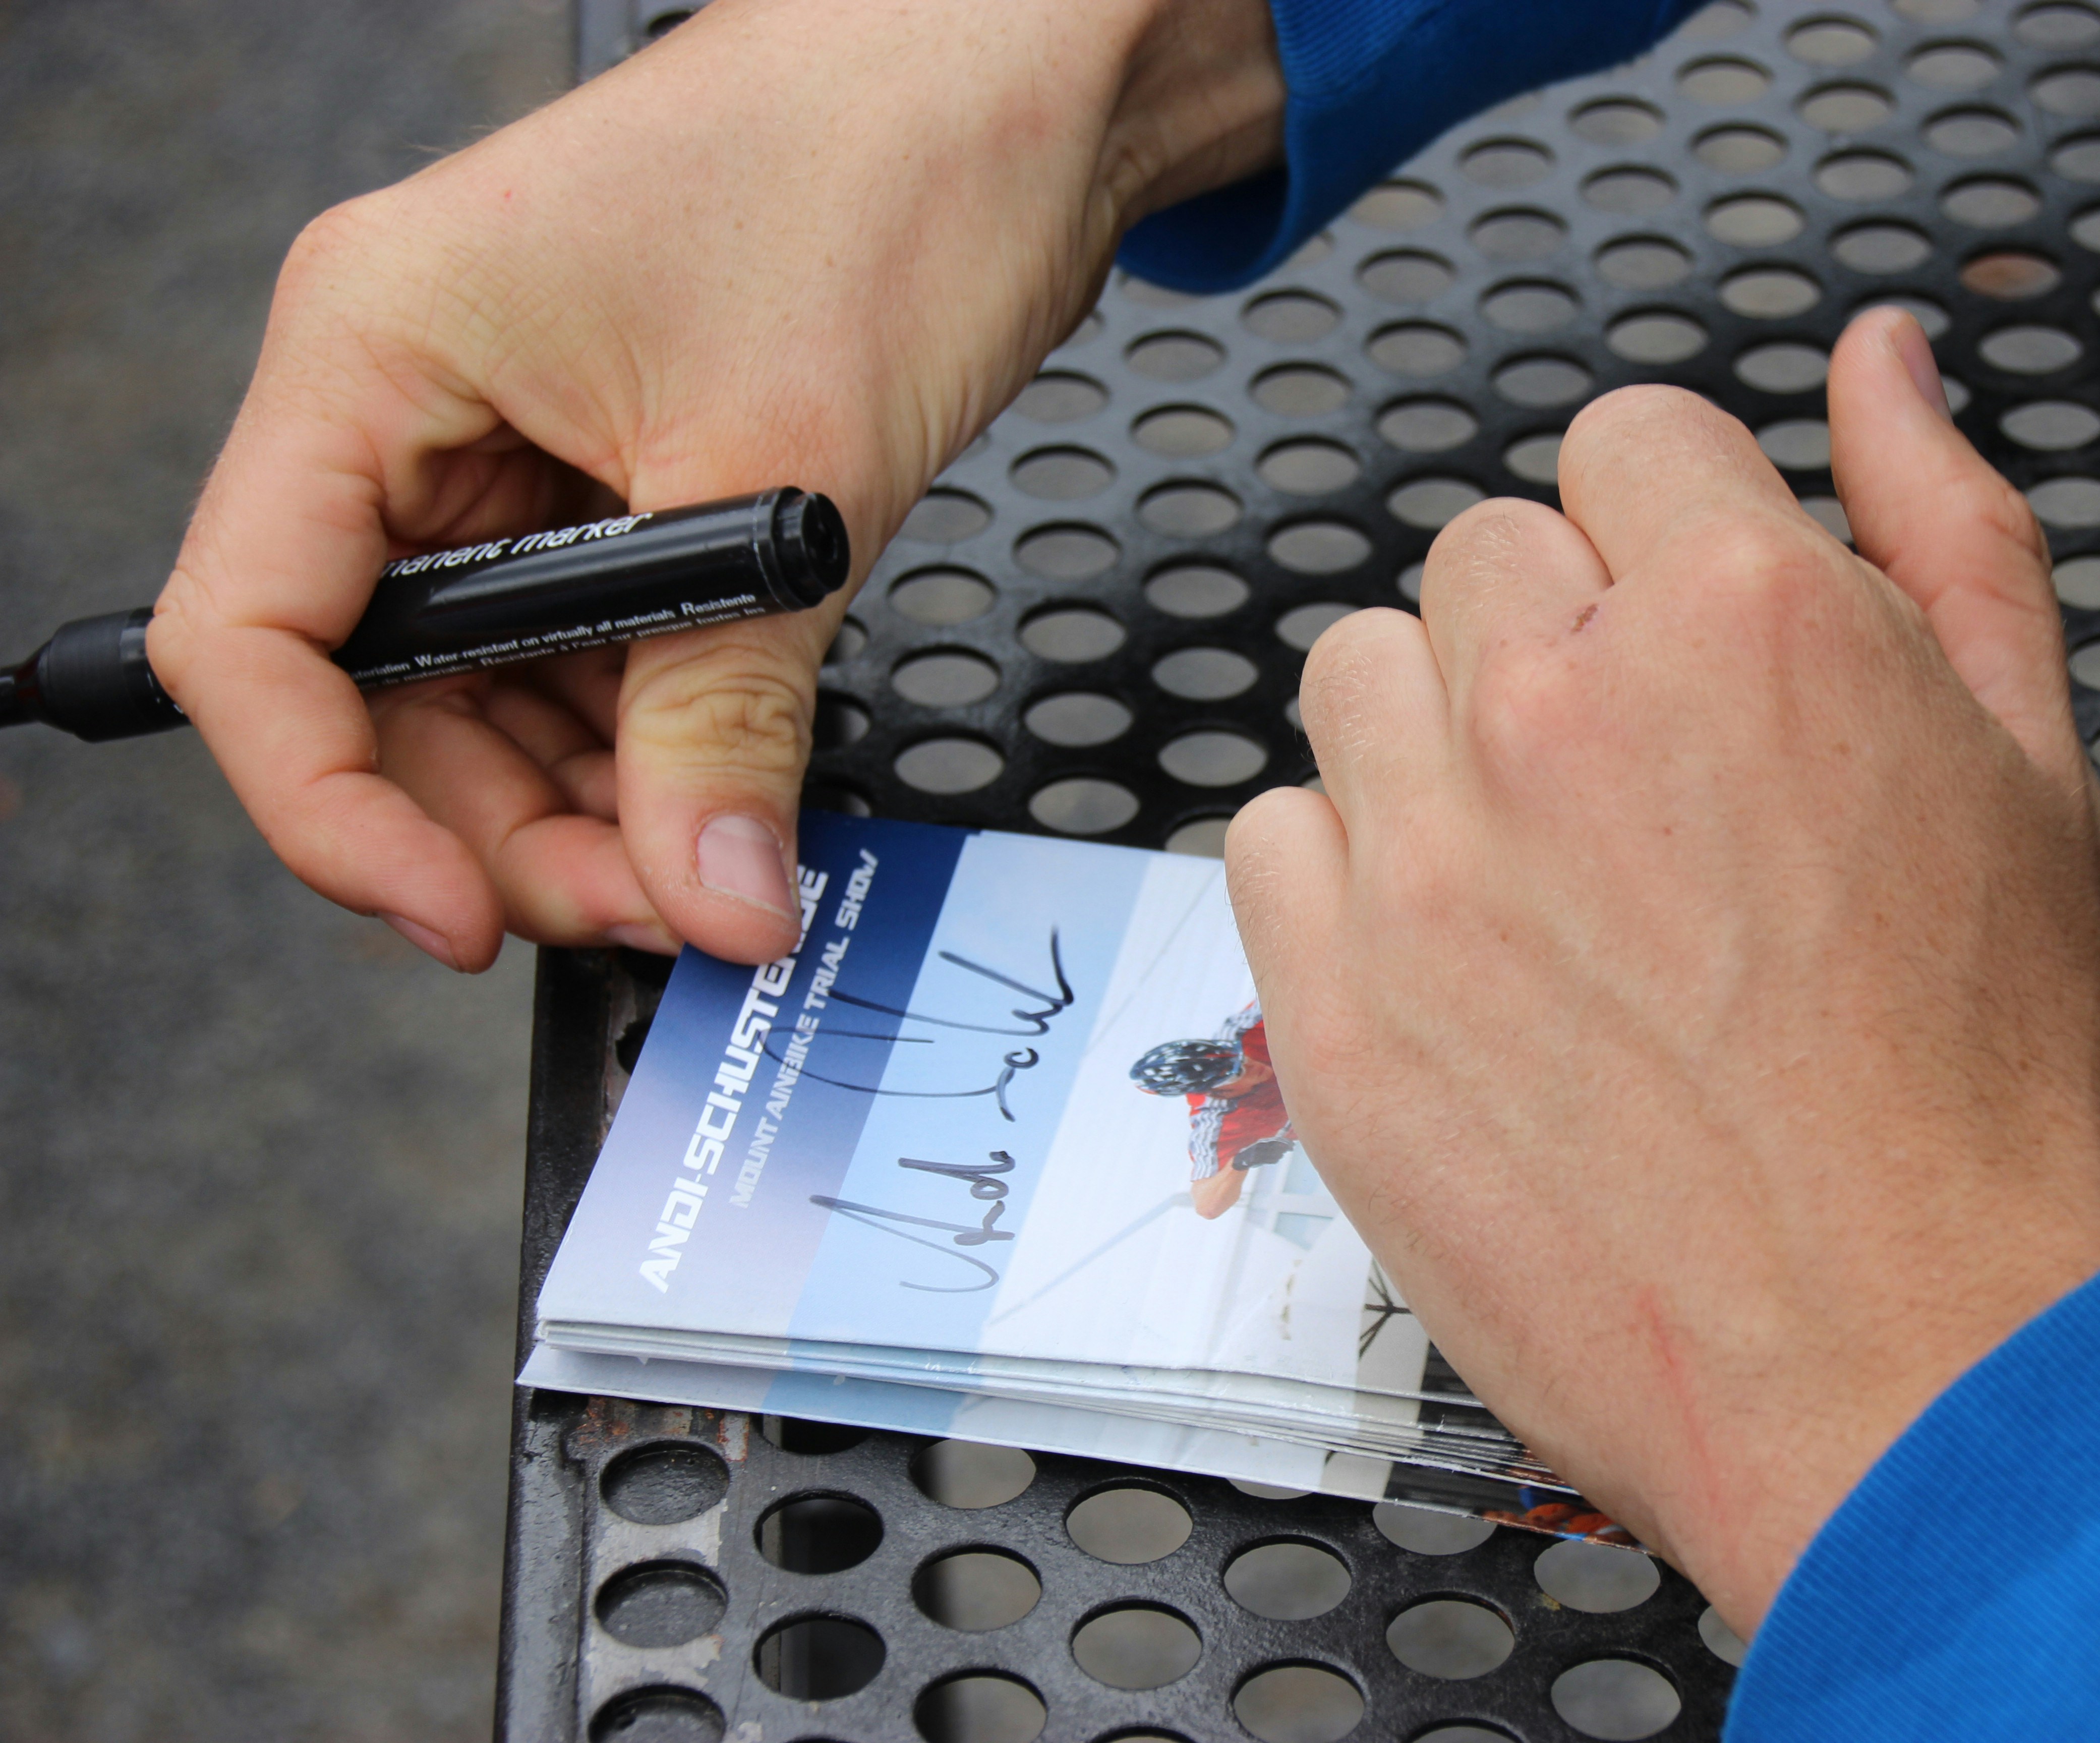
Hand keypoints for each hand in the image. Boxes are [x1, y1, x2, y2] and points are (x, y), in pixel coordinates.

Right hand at [147, 0, 1281, 968]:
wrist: (1016, 85)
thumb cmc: (883, 171)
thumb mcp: (789, 481)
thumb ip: (725, 716)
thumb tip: (708, 898)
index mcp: (375, 347)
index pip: (256, 634)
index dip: (330, 810)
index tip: (456, 921)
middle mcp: (417, 396)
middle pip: (384, 692)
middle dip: (510, 829)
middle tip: (659, 912)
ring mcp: (516, 439)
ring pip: (493, 692)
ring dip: (594, 805)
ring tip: (714, 872)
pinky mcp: (618, 471)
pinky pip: (590, 652)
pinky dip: (652, 741)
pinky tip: (725, 798)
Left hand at [1226, 308, 2099, 1626]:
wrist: (1917, 1371)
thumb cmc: (1991, 1093)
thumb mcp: (2038, 765)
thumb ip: (1944, 524)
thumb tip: (1880, 356)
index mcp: (1740, 614)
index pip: (1625, 442)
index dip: (1675, 541)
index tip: (1702, 647)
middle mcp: (1554, 710)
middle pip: (1483, 555)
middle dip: (1563, 639)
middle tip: (1651, 800)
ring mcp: (1423, 866)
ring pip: (1361, 678)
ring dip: (1443, 744)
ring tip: (1557, 886)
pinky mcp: (1333, 1010)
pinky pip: (1274, 837)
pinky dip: (1352, 876)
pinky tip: (1466, 968)